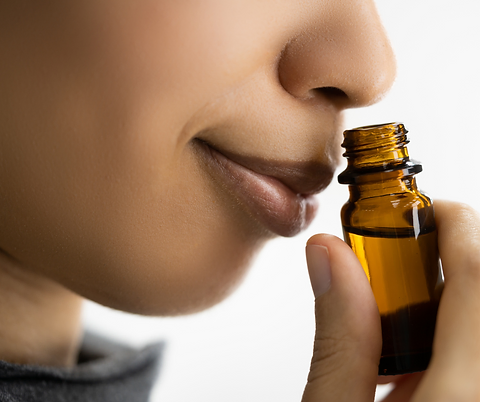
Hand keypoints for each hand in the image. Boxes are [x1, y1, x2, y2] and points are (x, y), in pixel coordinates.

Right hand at [302, 200, 479, 400]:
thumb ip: (338, 338)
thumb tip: (329, 254)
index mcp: (459, 397)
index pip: (476, 277)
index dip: (456, 226)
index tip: (425, 208)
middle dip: (443, 267)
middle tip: (397, 276)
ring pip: (479, 318)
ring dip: (443, 303)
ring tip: (394, 332)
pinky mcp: (479, 401)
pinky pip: (475, 350)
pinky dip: (448, 335)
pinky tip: (407, 365)